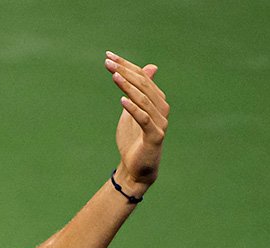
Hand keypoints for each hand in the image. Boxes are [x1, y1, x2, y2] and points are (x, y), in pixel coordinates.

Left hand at [105, 52, 167, 186]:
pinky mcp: (155, 135)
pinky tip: (121, 100)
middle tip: (108, 62)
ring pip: (143, 100)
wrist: (136, 169)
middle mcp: (161, 107)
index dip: (126, 65)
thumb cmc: (133, 139)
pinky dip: (133, 109)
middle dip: (125, 71)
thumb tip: (149, 67)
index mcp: (156, 100)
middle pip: (142, 85)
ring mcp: (160, 121)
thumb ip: (138, 91)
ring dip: (128, 86)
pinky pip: (144, 119)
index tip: (109, 56)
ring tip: (114, 76)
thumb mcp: (133, 111)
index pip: (142, 77)